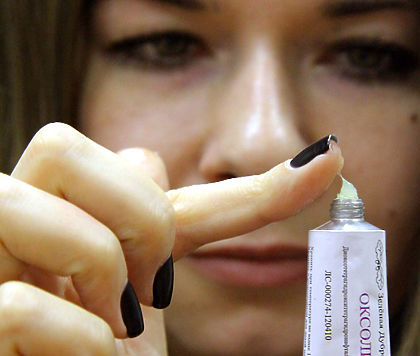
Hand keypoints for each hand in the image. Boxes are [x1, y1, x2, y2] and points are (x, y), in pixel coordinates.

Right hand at [0, 124, 341, 354]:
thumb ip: (166, 228)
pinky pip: (20, 306)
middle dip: (131, 215)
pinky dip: (78, 341)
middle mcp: (11, 219)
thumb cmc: (94, 353)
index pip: (143, 167)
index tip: (328, 164)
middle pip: (59, 144)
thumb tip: (238, 171)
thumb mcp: (141, 293)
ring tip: (108, 323)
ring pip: (31, 204)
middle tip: (147, 284)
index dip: (247, 180)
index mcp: (60, 208)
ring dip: (98, 273)